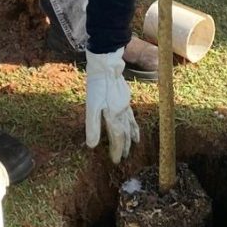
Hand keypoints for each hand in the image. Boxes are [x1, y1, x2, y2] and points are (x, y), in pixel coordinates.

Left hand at [85, 48, 139, 163]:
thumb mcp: (91, 107)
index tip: (116, 161)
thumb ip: (92, 127)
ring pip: (131, 124)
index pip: (118, 138)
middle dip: (125, 146)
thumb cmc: (97, 86)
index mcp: (115, 116)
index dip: (117, 150)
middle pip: (126, 133)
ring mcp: (125, 104)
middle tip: (125, 157)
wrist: (107, 65)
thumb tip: (92, 146)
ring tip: (135, 143)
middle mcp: (123, 112)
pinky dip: (133, 122)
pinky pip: (131, 114)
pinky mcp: (125, 97)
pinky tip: (130, 120)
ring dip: (132, 135)